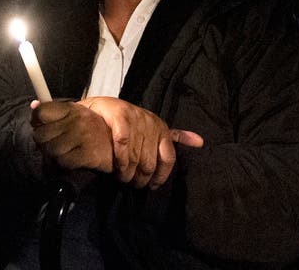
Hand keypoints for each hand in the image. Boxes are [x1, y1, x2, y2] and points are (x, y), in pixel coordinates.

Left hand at [30, 99, 113, 173]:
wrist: (122, 146)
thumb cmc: (97, 129)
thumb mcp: (79, 113)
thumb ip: (57, 111)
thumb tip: (33, 105)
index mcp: (73, 109)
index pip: (42, 112)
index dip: (36, 121)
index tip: (39, 126)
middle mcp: (77, 120)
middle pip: (41, 134)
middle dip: (42, 143)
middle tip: (49, 145)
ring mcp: (83, 137)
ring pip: (50, 150)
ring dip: (51, 156)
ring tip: (59, 154)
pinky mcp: (88, 154)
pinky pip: (63, 161)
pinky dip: (63, 164)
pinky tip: (69, 161)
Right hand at [79, 97, 203, 189]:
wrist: (96, 111)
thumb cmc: (125, 123)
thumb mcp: (151, 128)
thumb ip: (173, 136)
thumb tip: (201, 142)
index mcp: (161, 127)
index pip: (169, 157)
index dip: (161, 176)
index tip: (153, 186)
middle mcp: (151, 123)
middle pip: (151, 163)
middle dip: (142, 179)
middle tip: (134, 185)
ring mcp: (136, 119)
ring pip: (137, 159)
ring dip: (128, 175)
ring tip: (123, 179)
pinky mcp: (121, 117)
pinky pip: (123, 148)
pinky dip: (119, 162)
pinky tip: (116, 170)